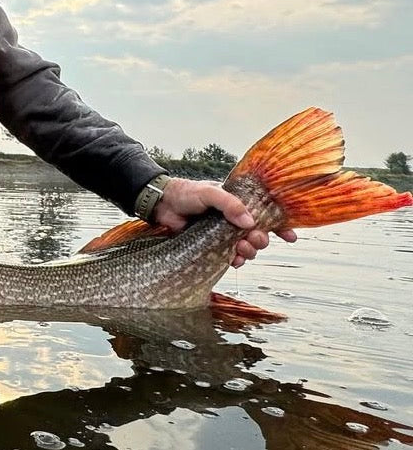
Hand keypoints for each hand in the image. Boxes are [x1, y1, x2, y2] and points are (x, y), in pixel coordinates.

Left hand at [152, 177, 297, 267]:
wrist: (162, 205)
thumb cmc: (185, 193)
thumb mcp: (209, 192)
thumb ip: (229, 204)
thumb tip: (250, 222)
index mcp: (237, 203)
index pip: (265, 213)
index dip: (280, 225)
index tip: (291, 237)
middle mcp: (233, 219)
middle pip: (259, 234)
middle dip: (261, 240)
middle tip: (253, 239)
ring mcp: (223, 234)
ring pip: (247, 247)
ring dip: (249, 251)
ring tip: (241, 248)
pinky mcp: (212, 247)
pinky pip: (231, 258)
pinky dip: (236, 260)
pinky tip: (234, 260)